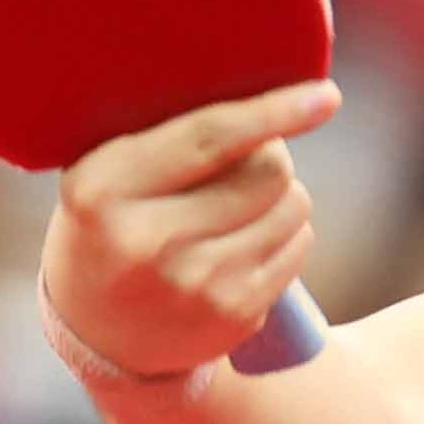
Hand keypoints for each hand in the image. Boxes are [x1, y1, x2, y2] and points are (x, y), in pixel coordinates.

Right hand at [40, 81, 336, 379]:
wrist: (98, 336)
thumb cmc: (109, 229)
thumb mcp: (104, 175)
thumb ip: (162, 134)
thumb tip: (260, 88)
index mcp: (104, 189)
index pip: (209, 137)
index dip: (273, 110)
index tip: (325, 95)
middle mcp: (149, 241)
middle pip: (267, 169)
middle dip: (270, 154)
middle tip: (241, 162)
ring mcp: (197, 284)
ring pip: (292, 206)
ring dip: (280, 195)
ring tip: (237, 205)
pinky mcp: (236, 313)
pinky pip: (299, 245)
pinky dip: (286, 233)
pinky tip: (245, 242)